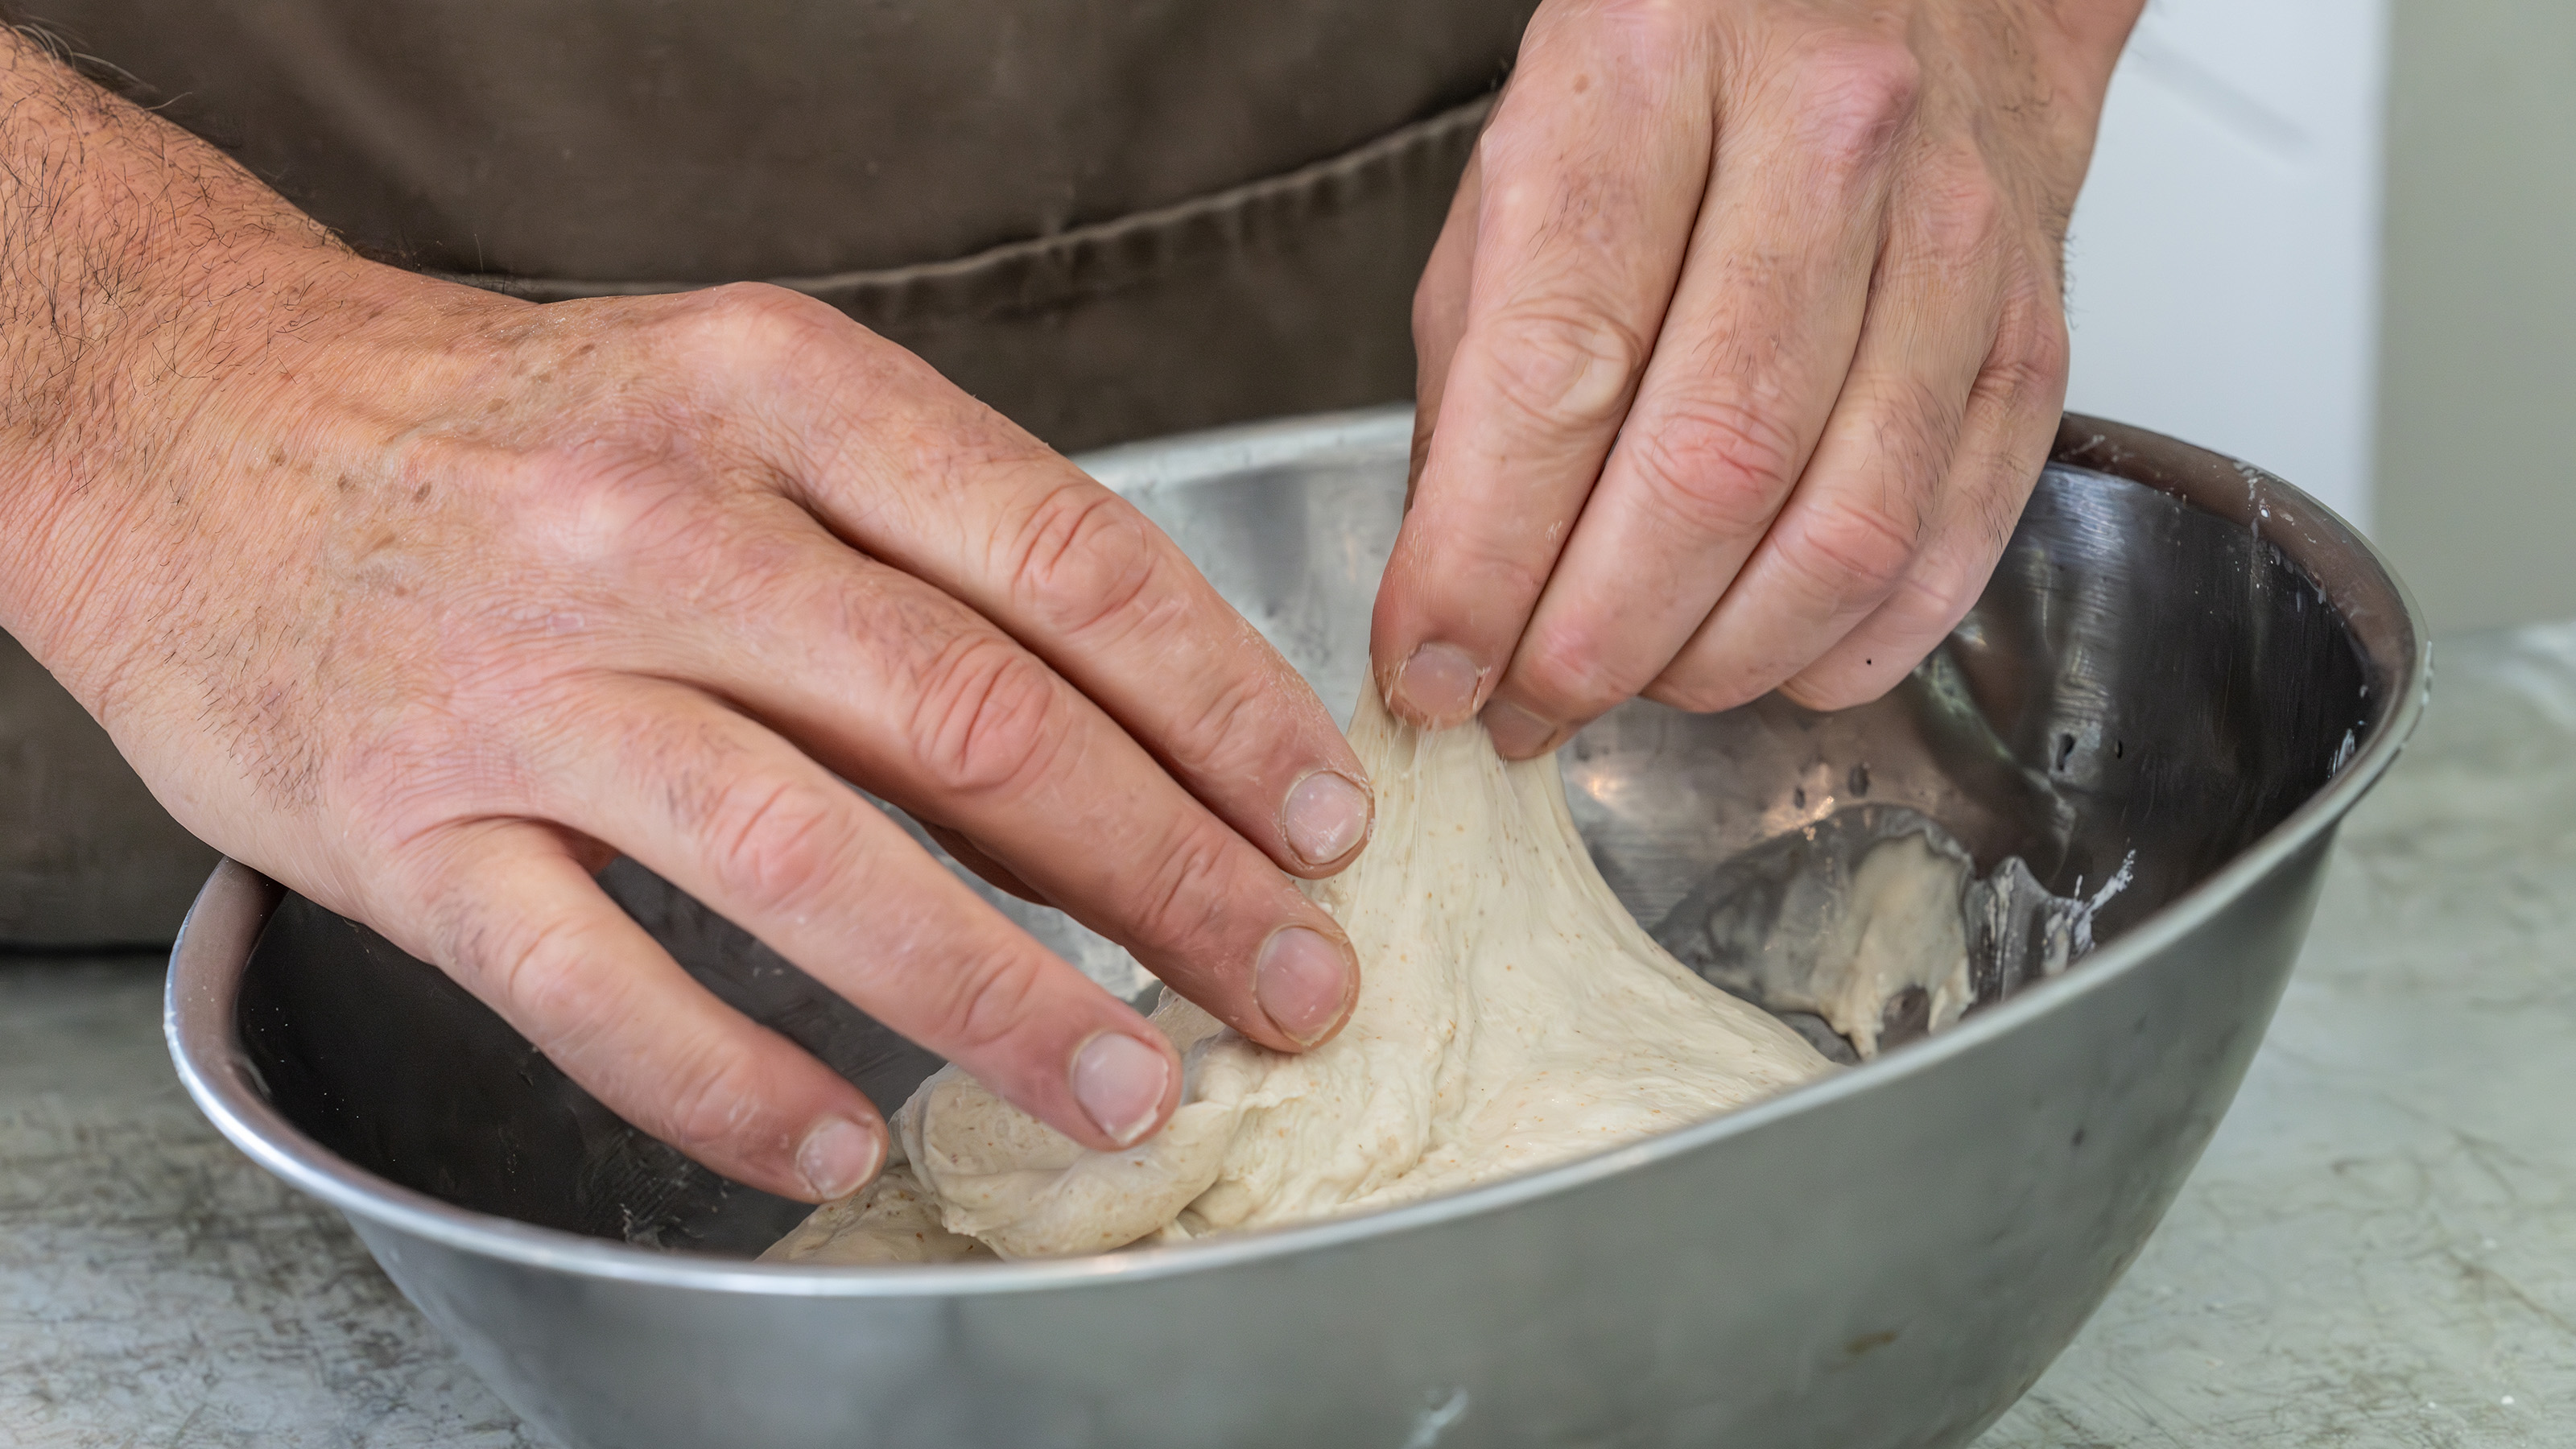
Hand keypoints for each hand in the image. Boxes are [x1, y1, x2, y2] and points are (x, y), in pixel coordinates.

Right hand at [2, 50, 1371, 1201]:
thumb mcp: (738, 401)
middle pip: (975, 724)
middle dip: (1167, 875)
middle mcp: (659, 527)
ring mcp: (525, 684)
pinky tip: (846, 1144)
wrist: (196, 422)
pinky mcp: (404, 829)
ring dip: (998, 997)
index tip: (1323, 816)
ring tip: (1128, 1090)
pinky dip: (734, 1085)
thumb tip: (1144, 719)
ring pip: (809, 863)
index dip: (1222, 706)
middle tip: (1290, 981)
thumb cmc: (518, 433)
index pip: (1062, 560)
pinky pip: (595, 986)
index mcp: (778, 395)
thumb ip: (923, 537)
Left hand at [1377, 0, 2140, 753]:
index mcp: (1648, 75)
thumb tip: (1452, 598)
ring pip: (1839, 531)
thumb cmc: (1698, 73)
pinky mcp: (2036, 336)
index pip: (1557, 372)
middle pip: (1707, 469)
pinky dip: (1844, 647)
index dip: (1481, 560)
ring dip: (1712, 661)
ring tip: (1630, 682)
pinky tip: (1762, 656)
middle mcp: (1824, 144)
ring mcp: (1952, 244)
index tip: (1428, 665)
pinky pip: (1946, 547)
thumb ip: (1475, 379)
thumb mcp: (1524, 168)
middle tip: (1522, 704)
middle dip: (1592, 640)